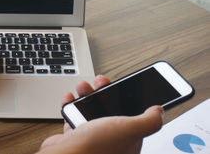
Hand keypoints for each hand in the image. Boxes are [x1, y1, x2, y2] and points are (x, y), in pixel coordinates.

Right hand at [37, 75, 163, 153]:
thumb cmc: (96, 147)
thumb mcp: (131, 129)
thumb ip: (149, 120)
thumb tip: (159, 111)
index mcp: (128, 142)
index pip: (133, 118)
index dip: (130, 101)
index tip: (125, 87)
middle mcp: (110, 141)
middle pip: (111, 111)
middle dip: (105, 93)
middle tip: (100, 82)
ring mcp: (91, 139)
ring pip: (92, 112)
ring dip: (87, 95)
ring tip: (83, 87)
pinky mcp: (74, 137)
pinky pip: (74, 117)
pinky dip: (71, 105)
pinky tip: (71, 98)